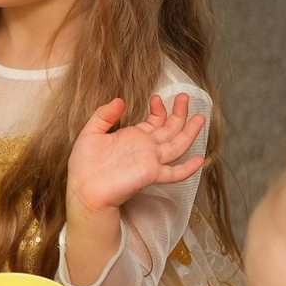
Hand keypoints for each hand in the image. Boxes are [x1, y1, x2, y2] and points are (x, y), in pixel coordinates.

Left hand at [67, 93, 206, 215]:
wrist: (84, 189)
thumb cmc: (85, 165)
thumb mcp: (91, 132)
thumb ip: (105, 115)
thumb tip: (119, 100)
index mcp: (133, 137)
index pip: (154, 122)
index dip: (159, 109)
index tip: (156, 97)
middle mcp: (145, 148)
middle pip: (169, 130)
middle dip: (179, 114)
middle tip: (185, 97)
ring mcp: (150, 161)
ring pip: (177, 146)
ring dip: (189, 133)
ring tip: (201, 118)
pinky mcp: (151, 174)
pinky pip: (174, 173)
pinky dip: (188, 168)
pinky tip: (199, 160)